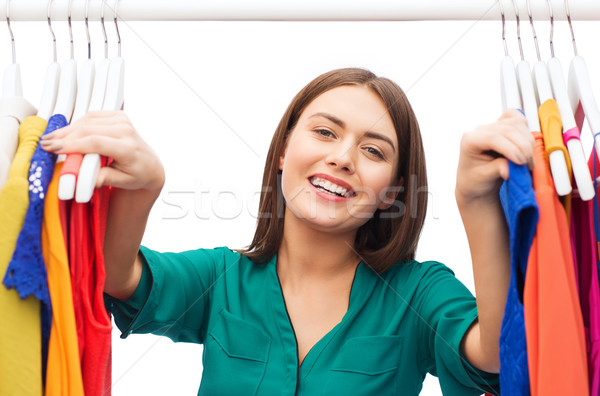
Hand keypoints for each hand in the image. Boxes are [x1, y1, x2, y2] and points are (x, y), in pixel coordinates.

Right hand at [41, 111, 164, 192]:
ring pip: (88, 121)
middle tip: (45, 144)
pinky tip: (65, 132)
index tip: (54, 148)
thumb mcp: (123, 182)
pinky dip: (77, 124)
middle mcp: (127, 131)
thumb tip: (88, 180)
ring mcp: (123, 121)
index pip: (96, 142)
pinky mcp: (118, 116)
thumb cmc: (137, 175)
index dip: (72, 144)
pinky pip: (92, 116)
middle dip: (64, 136)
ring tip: (51, 138)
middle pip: (88, 130)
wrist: (150, 166)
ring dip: (67, 129)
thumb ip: (105, 179)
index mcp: (128, 148)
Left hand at [455, 109, 532, 205]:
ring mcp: (492, 126)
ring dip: (527, 141)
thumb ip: (497, 169)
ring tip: (528, 160)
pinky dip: (526, 130)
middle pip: (508, 129)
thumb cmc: (475, 179)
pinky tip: (526, 144)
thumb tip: (510, 168)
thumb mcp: (484, 178)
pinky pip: (518, 119)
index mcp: (470, 140)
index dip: (510, 148)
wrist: (474, 180)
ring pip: (516, 123)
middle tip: (528, 165)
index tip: (521, 162)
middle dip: (522, 147)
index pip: (492, 137)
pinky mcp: (503, 126)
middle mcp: (480, 130)